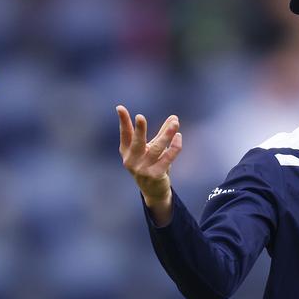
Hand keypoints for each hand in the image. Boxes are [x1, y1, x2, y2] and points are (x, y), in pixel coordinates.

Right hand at [116, 105, 181, 223]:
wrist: (154, 191)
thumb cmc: (152, 164)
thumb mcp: (153, 148)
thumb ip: (162, 132)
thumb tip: (174, 117)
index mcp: (127, 151)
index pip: (125, 134)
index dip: (123, 121)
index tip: (120, 107)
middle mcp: (132, 160)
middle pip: (136, 142)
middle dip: (139, 130)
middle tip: (140, 117)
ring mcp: (142, 169)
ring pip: (156, 148)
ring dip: (167, 135)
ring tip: (175, 123)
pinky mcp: (155, 175)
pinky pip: (167, 158)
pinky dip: (174, 147)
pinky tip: (179, 136)